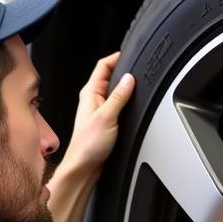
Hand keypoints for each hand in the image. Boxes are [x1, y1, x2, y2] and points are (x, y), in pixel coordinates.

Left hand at [58, 51, 134, 180]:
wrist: (84, 166)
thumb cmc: (88, 145)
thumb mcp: (107, 117)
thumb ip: (119, 97)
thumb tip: (129, 79)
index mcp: (90, 93)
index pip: (103, 66)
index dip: (117, 57)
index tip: (131, 54)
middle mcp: (93, 99)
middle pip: (110, 77)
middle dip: (124, 72)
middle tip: (138, 70)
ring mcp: (99, 110)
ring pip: (114, 92)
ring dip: (125, 89)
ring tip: (137, 86)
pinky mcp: (105, 121)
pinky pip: (116, 106)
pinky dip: (125, 103)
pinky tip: (131, 106)